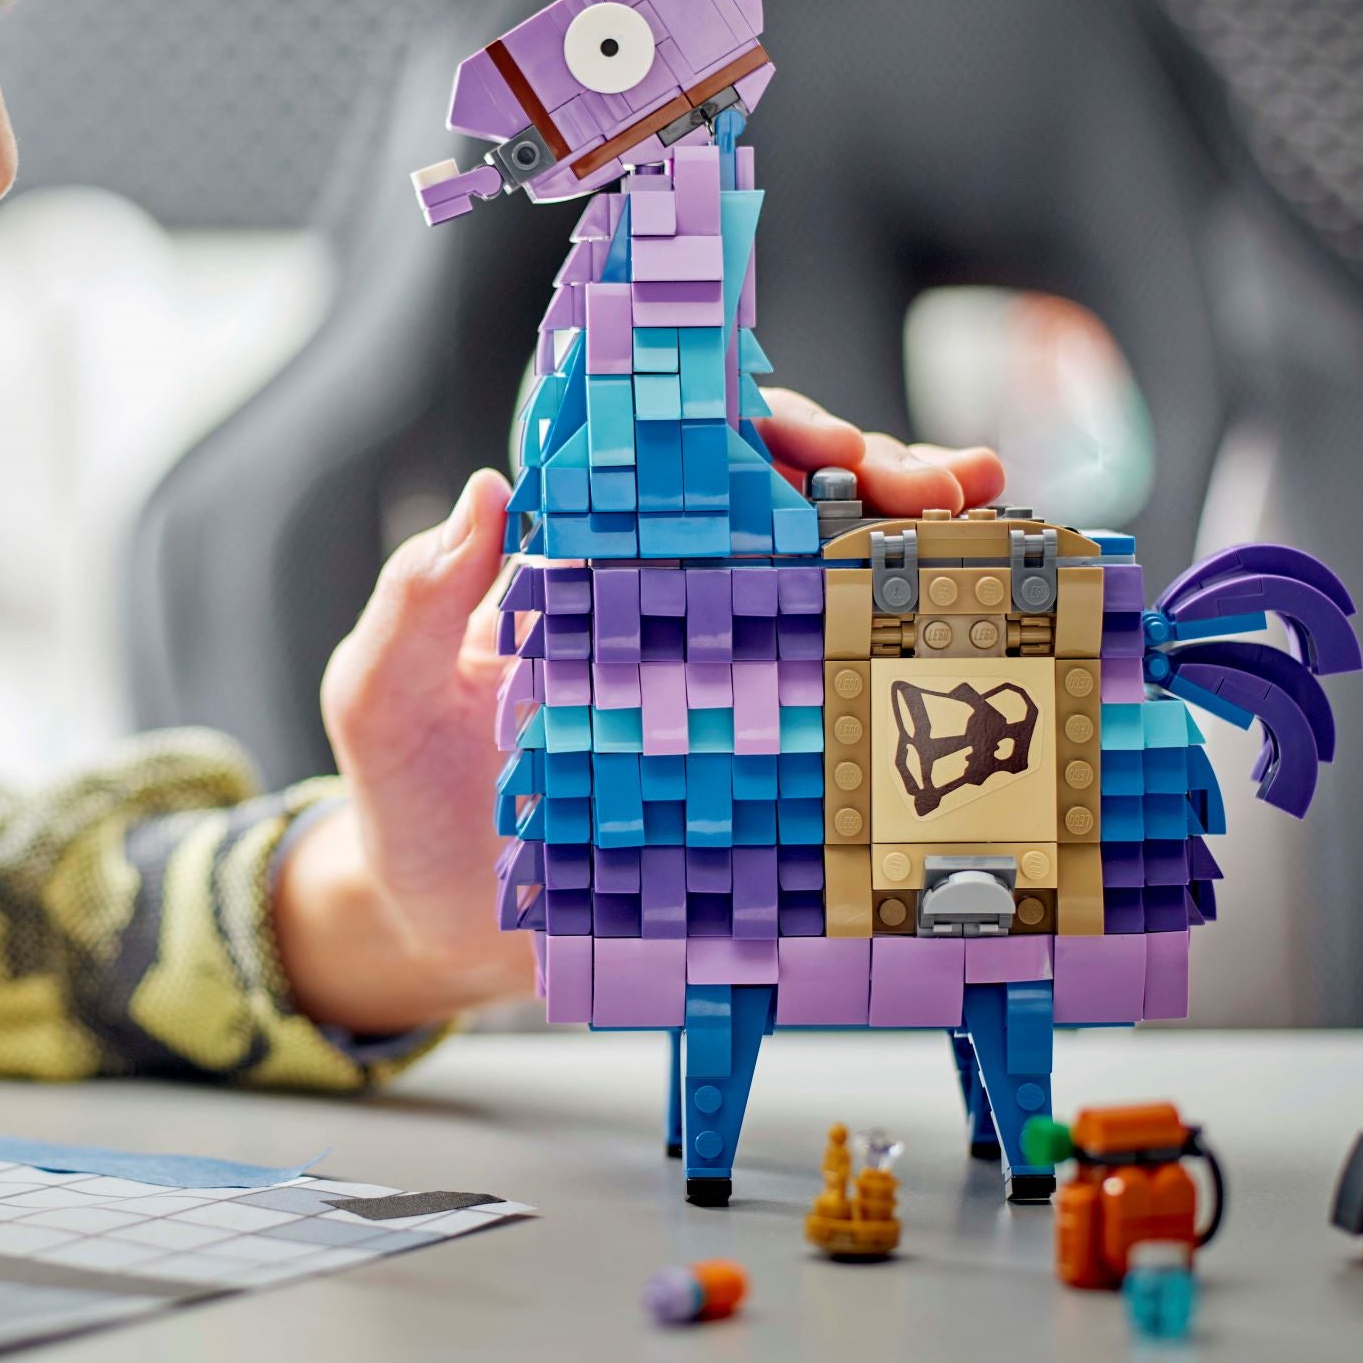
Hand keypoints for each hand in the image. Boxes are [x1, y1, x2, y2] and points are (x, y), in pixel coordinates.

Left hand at [276, 399, 999, 1033]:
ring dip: (908, 557)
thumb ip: (414, 602)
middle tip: (948, 490)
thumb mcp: (380, 696)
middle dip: (874, 480)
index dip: (760, 431)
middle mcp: (661, 604)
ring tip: (982, 544)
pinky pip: (832, 698)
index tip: (826, 438)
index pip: (680, 461)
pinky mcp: (749, 759)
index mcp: (581, 563)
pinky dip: (898, 666)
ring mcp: (715, 679)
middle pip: (780, 508)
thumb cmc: (404, 803)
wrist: (435, 931)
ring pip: (823, 588)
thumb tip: (484, 492)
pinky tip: (958, 652)